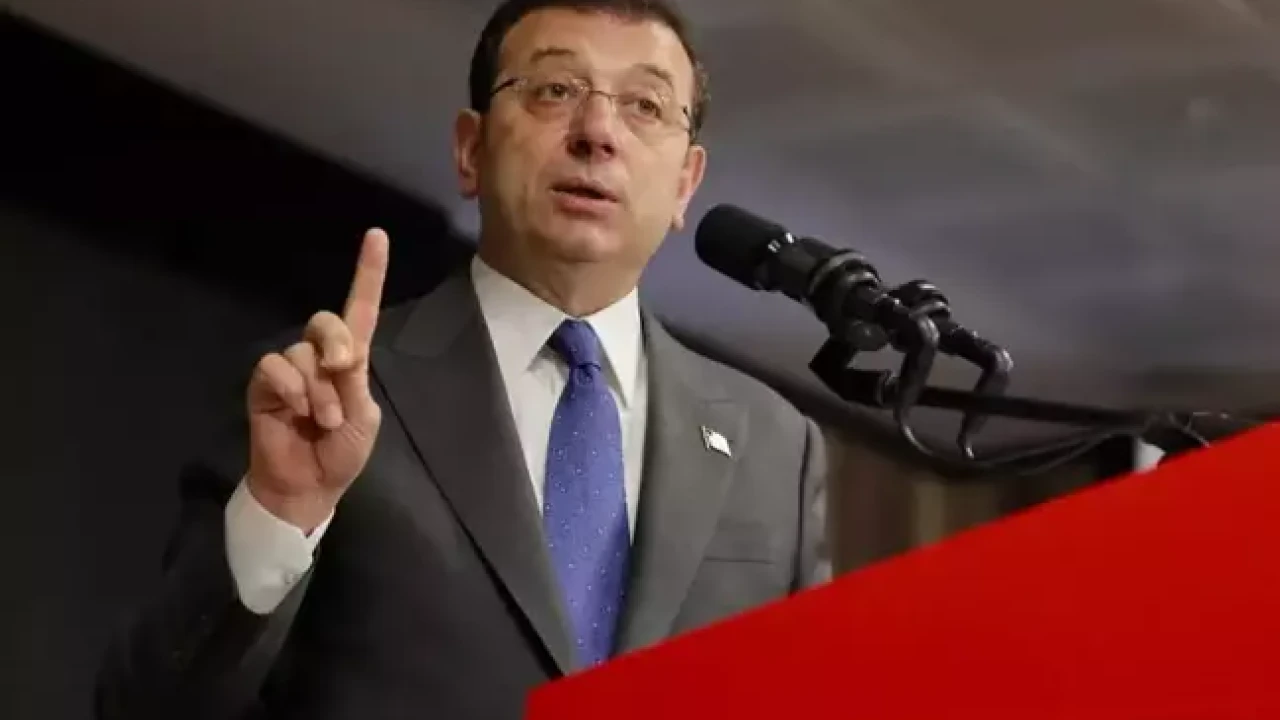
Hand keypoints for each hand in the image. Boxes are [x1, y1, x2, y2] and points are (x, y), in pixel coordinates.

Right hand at [245, 229, 388, 531]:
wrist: (309, 486)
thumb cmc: (342, 453)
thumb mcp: (363, 420)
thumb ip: (354, 385)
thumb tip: (338, 359)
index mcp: (352, 361)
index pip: (361, 310)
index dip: (368, 273)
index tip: (377, 235)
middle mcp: (320, 357)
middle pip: (325, 321)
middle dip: (335, 341)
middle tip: (344, 369)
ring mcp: (291, 370)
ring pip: (303, 353)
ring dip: (319, 389)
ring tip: (322, 420)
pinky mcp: (265, 385)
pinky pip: (276, 367)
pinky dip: (291, 388)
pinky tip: (297, 410)